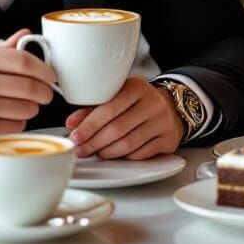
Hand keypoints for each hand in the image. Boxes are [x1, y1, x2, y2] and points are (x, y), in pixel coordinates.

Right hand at [0, 30, 56, 147]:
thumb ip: (3, 48)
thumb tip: (26, 34)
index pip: (24, 61)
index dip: (44, 70)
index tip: (51, 75)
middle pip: (29, 86)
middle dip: (45, 91)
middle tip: (46, 93)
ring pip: (25, 108)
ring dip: (31, 108)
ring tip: (23, 105)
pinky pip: (15, 126)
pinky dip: (18, 123)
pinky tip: (8, 117)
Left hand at [64, 76, 182, 158]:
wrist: (172, 106)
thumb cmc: (139, 101)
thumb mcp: (118, 95)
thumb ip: (94, 107)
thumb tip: (72, 124)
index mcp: (137, 87)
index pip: (110, 108)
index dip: (90, 125)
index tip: (75, 135)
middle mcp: (152, 103)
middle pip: (117, 129)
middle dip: (94, 142)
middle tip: (80, 149)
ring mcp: (162, 122)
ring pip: (128, 145)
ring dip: (106, 152)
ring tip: (94, 153)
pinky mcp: (168, 140)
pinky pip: (140, 154)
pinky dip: (124, 157)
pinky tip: (115, 155)